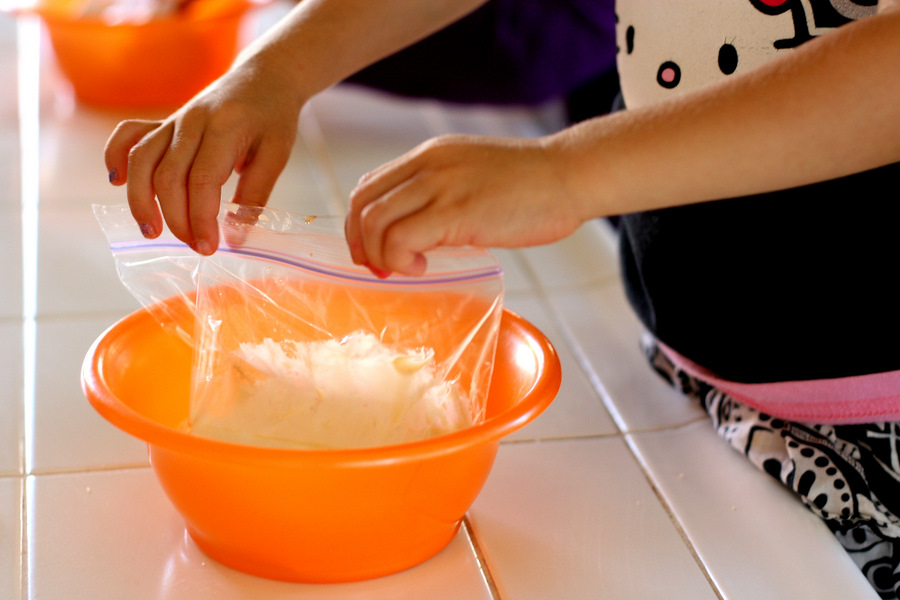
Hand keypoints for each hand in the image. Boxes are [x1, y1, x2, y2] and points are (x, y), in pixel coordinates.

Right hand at [104, 54, 303, 253]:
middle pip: (168, 175)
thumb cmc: (273, 117)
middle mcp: (191, 122)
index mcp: (224, 128)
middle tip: (196, 247)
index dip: (201, 218)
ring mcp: (174, 120)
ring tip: (151, 231)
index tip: (209, 247)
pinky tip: (116, 182)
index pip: (202, 180)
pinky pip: (130, 135)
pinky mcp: (164, 122)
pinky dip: (116, 156)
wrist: (265, 76)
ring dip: (140, 199)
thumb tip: (235, 239)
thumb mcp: (276, 156)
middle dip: (176, 218)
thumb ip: (255, 196)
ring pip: (142, 159)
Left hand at [345, 134, 584, 276]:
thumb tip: (422, 231)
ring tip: (406, 268)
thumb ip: (444, 194)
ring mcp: (440, 185)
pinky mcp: (456, 211)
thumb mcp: (473, 177)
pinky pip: (402, 238)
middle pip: (363, 203)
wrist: (569, 174)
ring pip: (375, 221)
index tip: (375, 251)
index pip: (369, 186)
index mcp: (429, 155)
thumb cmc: (531, 184)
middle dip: (361, 243)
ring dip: (379, 254)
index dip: (360, 223)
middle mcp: (427, 165)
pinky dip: (400, 259)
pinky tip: (422, 267)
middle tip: (380, 268)